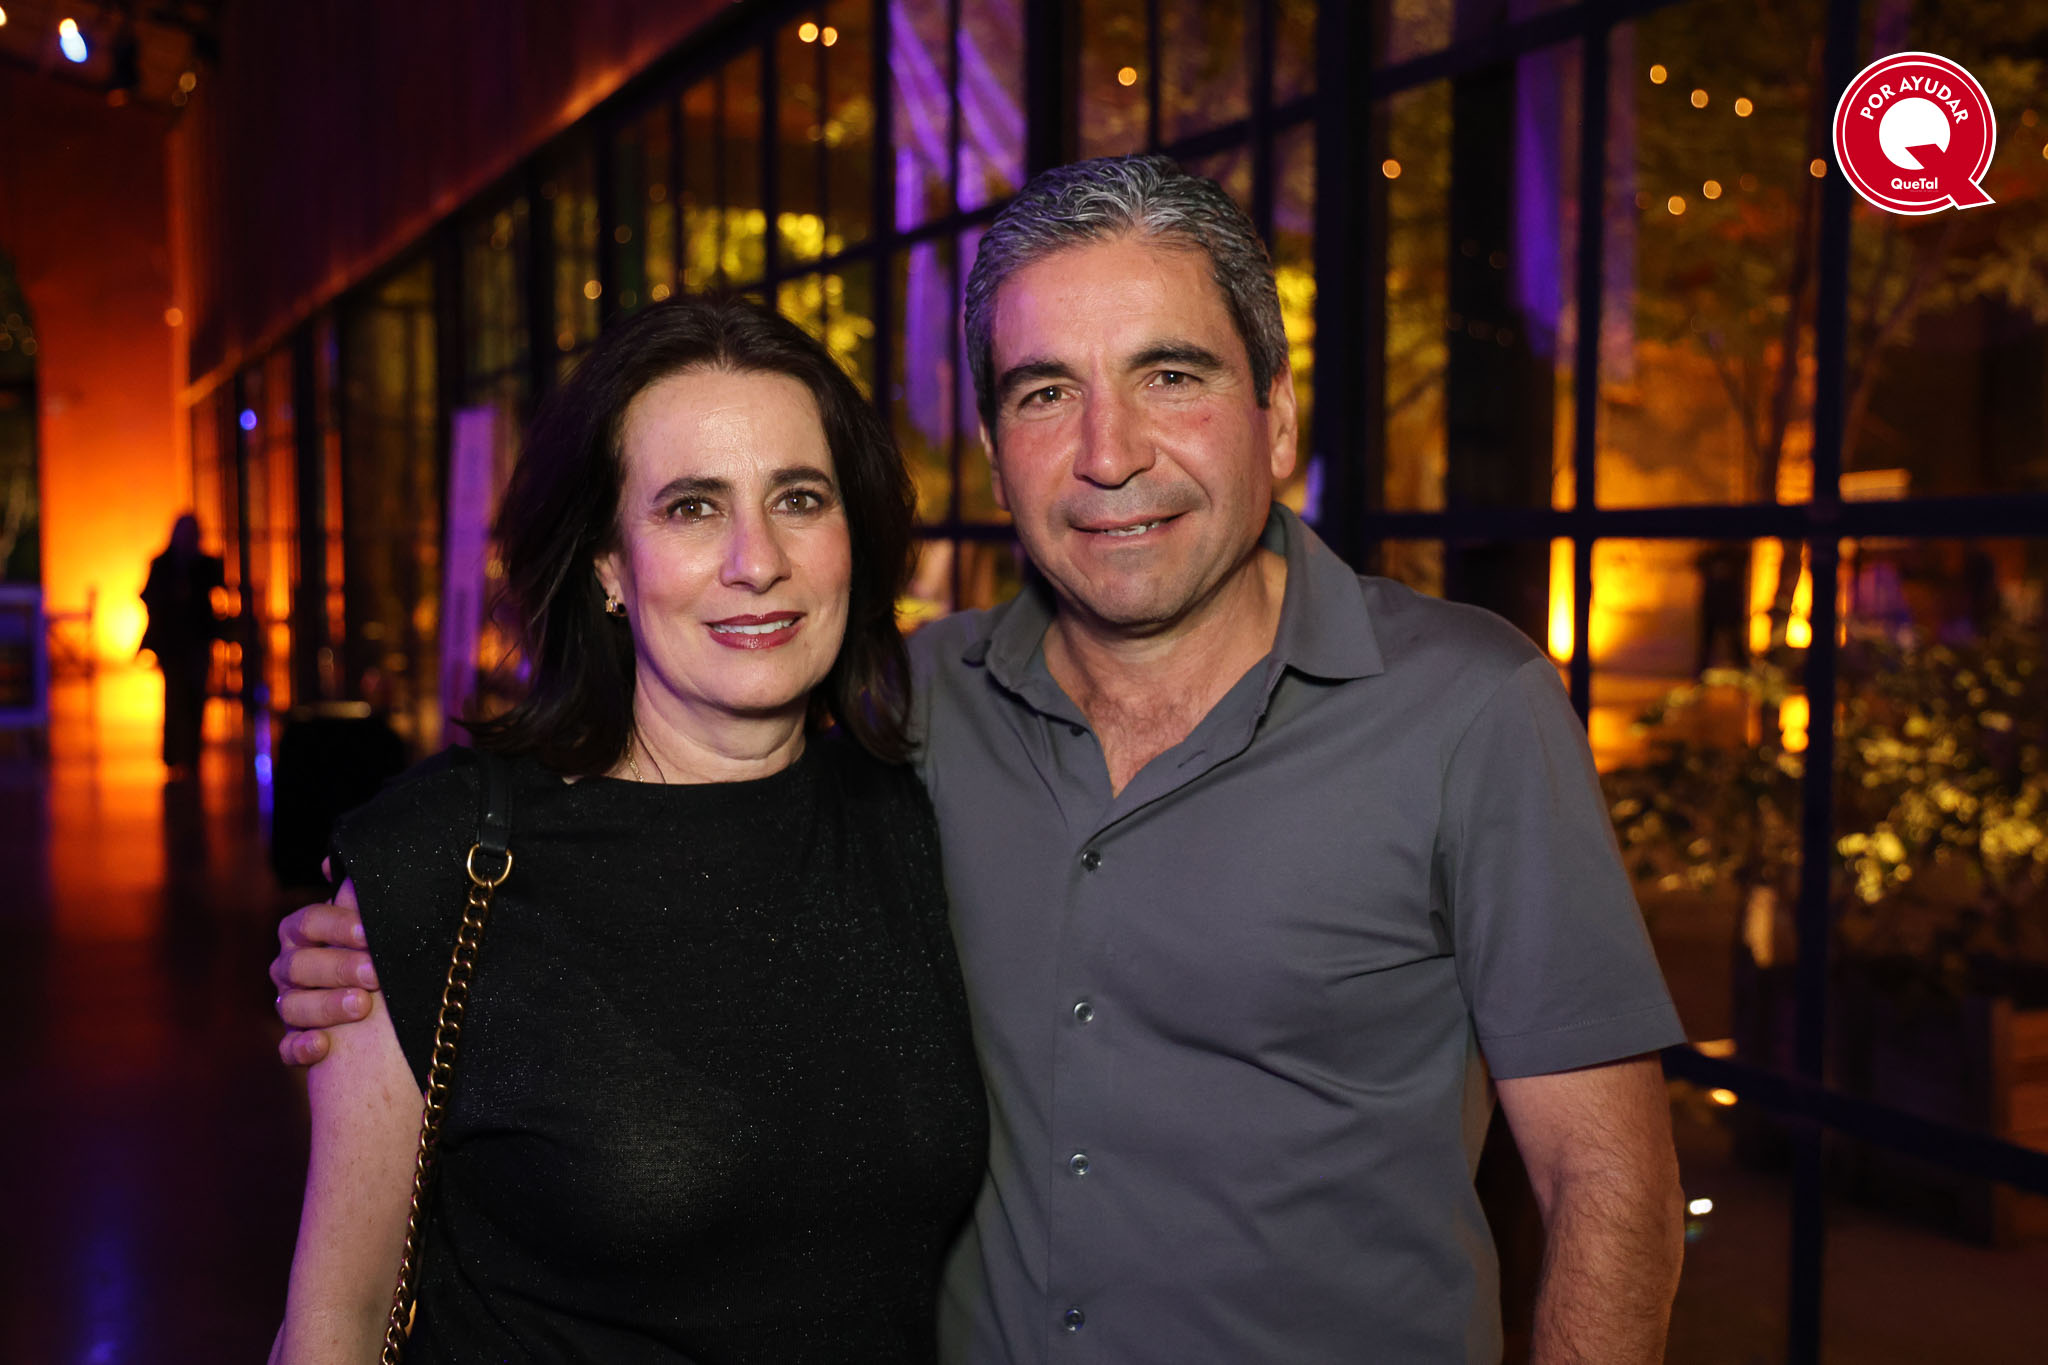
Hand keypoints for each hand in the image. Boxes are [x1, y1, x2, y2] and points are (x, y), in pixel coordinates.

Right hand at [270, 894, 377, 1066]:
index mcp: (305, 932)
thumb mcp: (374, 923)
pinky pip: (286, 1048)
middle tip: (375, 973)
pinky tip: (323, 1046)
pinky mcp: (295, 1041)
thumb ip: (358, 896)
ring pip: (291, 1006)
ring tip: (362, 1006)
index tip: (369, 934)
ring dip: (327, 1006)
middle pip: (298, 965)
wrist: (387, 1004)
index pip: (309, 922)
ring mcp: (290, 1004)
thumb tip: (333, 863)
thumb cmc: (379, 950)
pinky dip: (301, 1048)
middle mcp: (291, 966)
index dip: (337, 927)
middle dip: (339, 968)